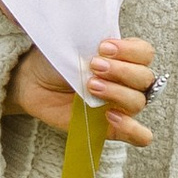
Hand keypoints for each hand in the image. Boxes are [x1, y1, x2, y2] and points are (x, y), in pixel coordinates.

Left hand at [7, 34, 155, 146]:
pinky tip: (111, 115)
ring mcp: (120, 105)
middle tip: (94, 66)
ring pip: (139, 102)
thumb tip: (102, 43)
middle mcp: (125, 81)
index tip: (104, 47)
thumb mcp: (73, 44)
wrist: (33, 81)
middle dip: (121, 70)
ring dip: (117, 92)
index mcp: (122, 57)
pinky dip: (132, 128)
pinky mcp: (111, 128)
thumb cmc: (55, 60)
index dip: (129, 50)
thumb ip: (92, 42)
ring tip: (91, 86)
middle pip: (145, 78)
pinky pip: (139, 136)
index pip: (145, 53)